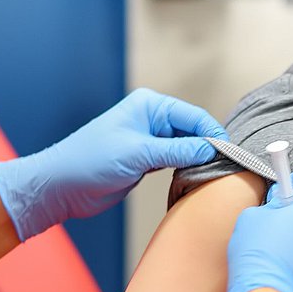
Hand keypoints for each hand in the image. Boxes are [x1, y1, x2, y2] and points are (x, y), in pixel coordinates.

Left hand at [0, 88, 225, 240]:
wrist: (62, 185)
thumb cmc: (90, 161)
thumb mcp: (138, 154)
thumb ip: (176, 151)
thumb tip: (210, 149)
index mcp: (149, 105)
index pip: (193, 116)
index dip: (213, 133)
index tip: (230, 152)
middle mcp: (151, 119)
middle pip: (193, 130)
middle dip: (209, 147)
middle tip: (228, 167)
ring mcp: (150, 140)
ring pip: (186, 147)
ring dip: (199, 159)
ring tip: (216, 174)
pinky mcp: (146, 160)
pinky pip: (176, 161)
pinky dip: (187, 168)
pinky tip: (197, 178)